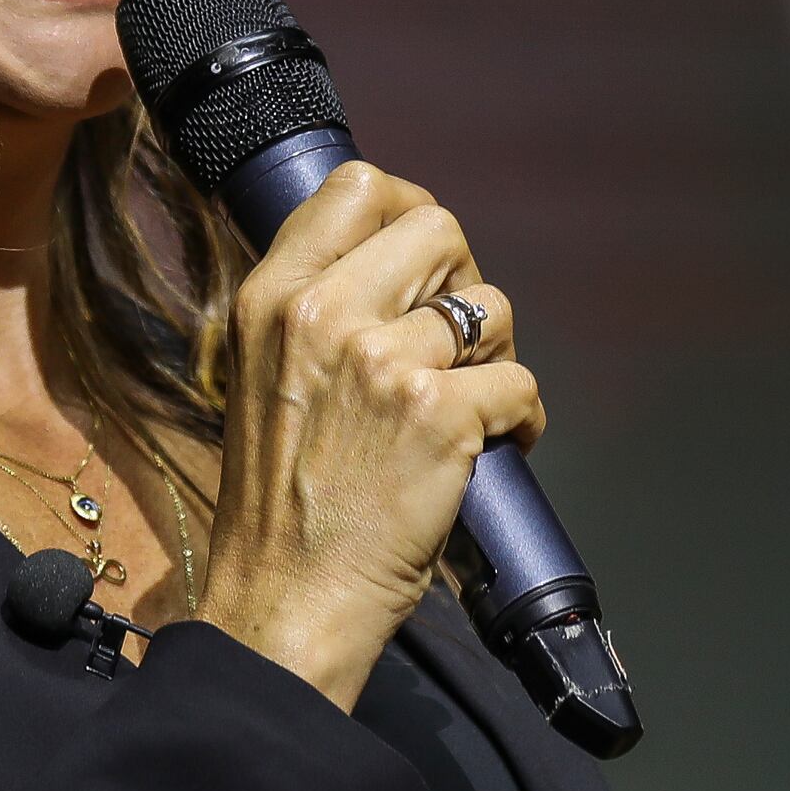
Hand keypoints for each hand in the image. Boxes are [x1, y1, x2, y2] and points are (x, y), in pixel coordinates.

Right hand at [189, 161, 541, 708]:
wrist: (284, 604)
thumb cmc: (281, 508)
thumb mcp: (266, 378)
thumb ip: (317, 314)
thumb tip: (398, 269)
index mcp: (271, 299)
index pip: (357, 187)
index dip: (410, 210)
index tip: (427, 259)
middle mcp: (322, 316)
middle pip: (439, 227)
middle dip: (463, 280)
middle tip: (456, 344)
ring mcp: (382, 363)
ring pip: (490, 306)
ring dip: (497, 355)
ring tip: (473, 406)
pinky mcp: (439, 416)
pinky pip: (520, 382)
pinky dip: (523, 419)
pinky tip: (498, 448)